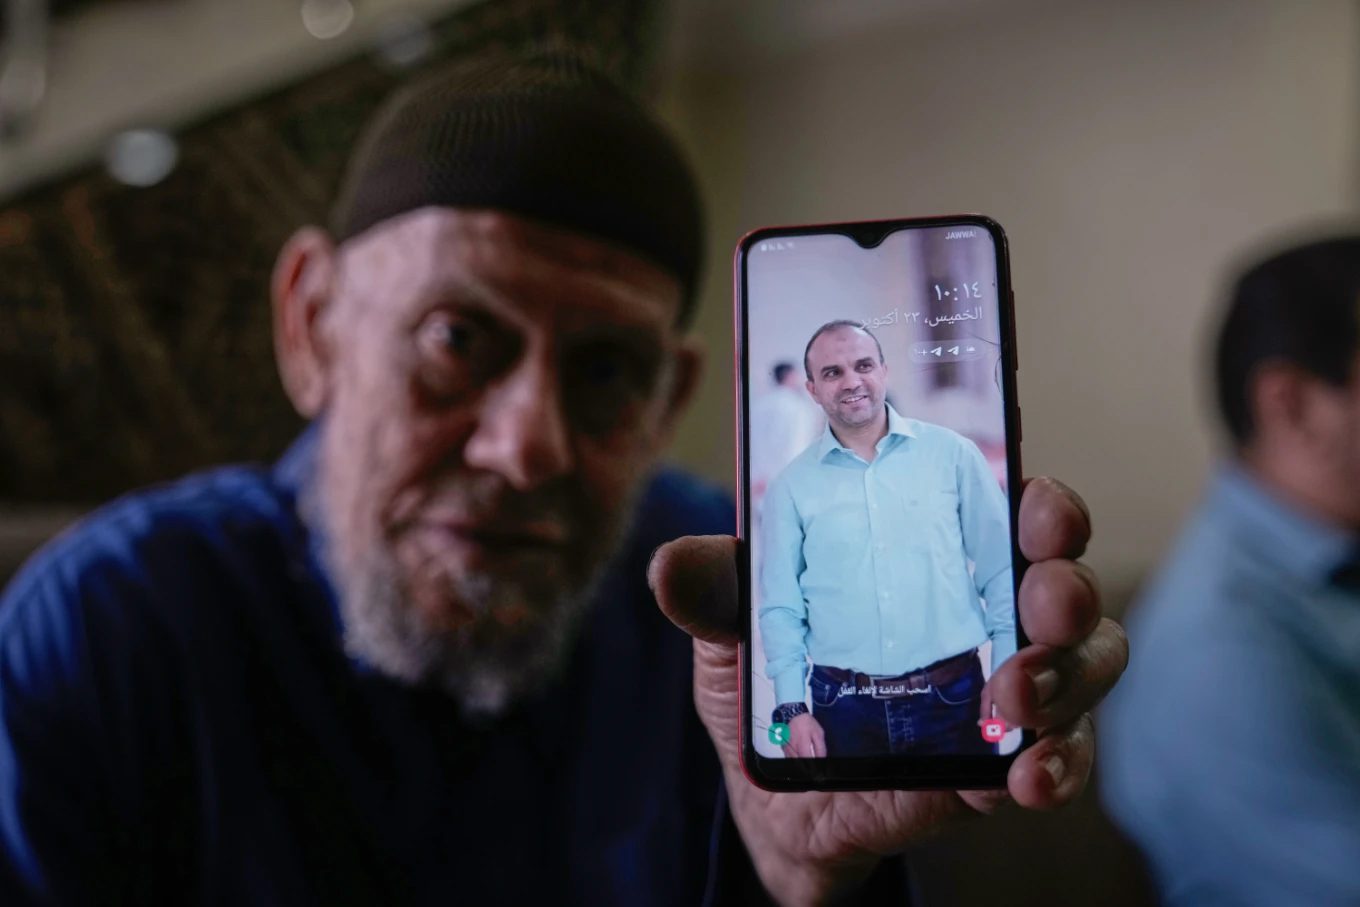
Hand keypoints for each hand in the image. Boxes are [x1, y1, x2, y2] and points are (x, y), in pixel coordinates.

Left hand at [648, 477, 1126, 906]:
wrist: (771, 804)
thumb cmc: (772, 690)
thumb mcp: (735, 631)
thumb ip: (716, 593)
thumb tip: (671, 567)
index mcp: (932, 562)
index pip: (1008, 514)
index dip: (1040, 503)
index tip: (1034, 502)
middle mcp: (984, 619)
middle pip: (1064, 587)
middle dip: (1067, 584)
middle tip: (1041, 602)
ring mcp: (1002, 697)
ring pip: (1085, 670)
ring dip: (1067, 677)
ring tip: (1016, 697)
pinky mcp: (993, 769)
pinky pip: (1056, 763)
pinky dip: (1052, 766)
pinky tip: (1018, 775)